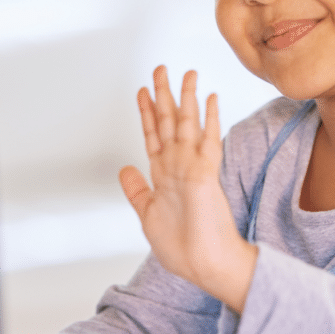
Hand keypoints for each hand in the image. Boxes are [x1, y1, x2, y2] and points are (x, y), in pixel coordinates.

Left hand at [119, 66, 257, 312]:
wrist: (204, 265)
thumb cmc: (181, 245)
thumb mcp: (147, 214)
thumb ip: (137, 189)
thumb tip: (124, 168)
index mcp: (163, 173)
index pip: (153, 134)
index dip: (146, 111)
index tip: (142, 90)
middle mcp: (178, 164)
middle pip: (168, 121)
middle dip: (163, 94)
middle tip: (160, 68)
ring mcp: (193, 166)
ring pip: (187, 123)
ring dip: (186, 97)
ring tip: (186, 73)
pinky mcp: (206, 174)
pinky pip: (207, 140)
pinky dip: (208, 119)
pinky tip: (209, 98)